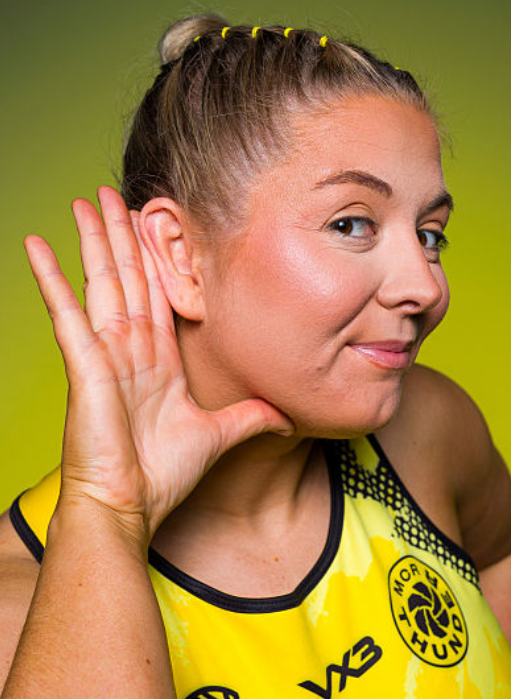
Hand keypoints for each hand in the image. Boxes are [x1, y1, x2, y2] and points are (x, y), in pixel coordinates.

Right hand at [29, 187, 290, 537]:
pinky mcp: (84, 365)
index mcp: (157, 361)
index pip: (158, 295)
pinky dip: (52, 278)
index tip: (155, 225)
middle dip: (122, 235)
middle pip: (128, 278)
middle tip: (115, 193)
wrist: (131, 505)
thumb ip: (250, 419)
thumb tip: (285, 414)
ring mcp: (104, 354)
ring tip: (86, 201)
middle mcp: (129, 350)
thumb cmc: (163, 475)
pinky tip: (36, 246)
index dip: (156, 259)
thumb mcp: (218, 435)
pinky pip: (66, 313)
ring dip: (93, 240)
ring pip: (101, 283)